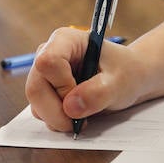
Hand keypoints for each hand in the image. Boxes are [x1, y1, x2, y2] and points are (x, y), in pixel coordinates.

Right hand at [25, 27, 145, 132]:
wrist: (127, 78)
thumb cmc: (125, 72)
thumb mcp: (119, 83)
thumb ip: (98, 93)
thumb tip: (70, 107)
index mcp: (66, 40)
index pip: (48, 62)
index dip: (62, 86)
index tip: (81, 98)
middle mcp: (49, 53)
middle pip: (35, 87)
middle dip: (57, 112)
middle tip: (80, 122)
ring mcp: (44, 73)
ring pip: (35, 103)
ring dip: (57, 118)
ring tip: (83, 116)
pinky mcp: (45, 90)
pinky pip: (40, 111)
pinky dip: (56, 120)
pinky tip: (76, 116)